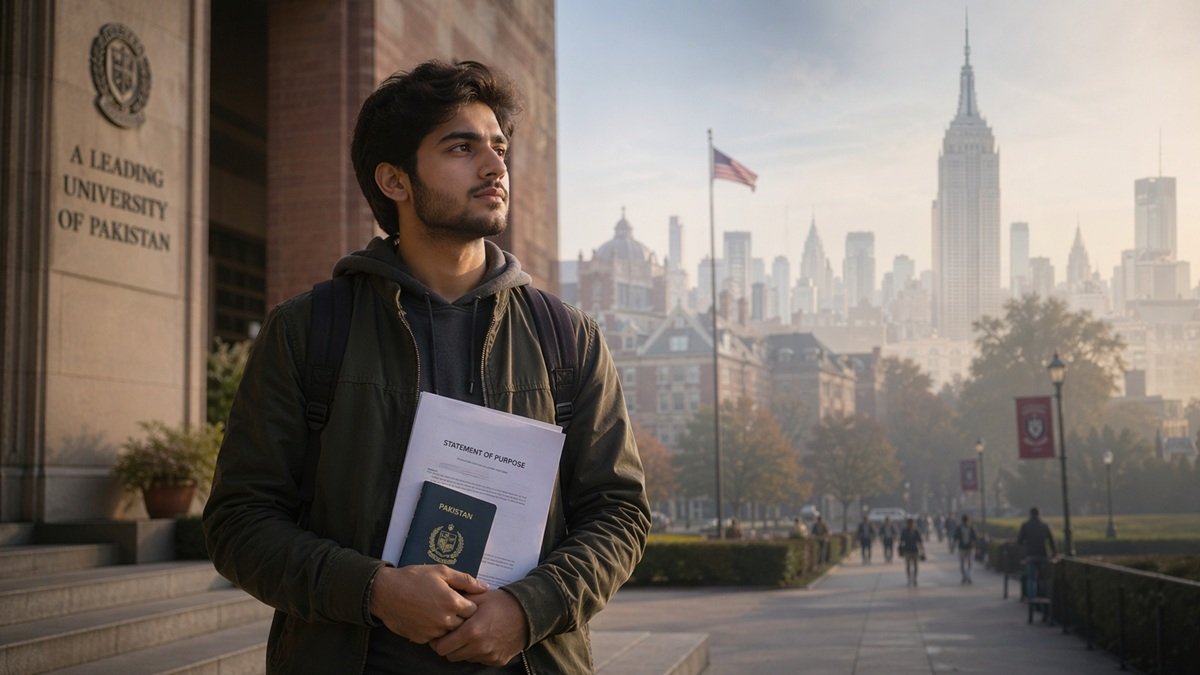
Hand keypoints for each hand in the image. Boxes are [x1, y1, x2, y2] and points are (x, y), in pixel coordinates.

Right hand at [369, 565, 488, 643]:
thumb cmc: (413, 578)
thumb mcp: (441, 571)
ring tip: (436, 609)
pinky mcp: (421, 638)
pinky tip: (426, 617)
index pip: (473, 610)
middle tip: (448, 604)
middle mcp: (444, 620)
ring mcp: (433, 632)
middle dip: (460, 615)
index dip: (468, 603)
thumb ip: (465, 580)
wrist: (385, 592)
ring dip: (447, 623)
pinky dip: (434, 629)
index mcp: (452, 603)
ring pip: (450, 632)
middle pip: (463, 623)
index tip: (461, 598)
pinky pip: (435, 637)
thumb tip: (485, 587)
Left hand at [429, 588, 528, 665]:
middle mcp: (479, 647)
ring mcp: (489, 656)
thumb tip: (441, 606)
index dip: (437, 641)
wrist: (529, 613)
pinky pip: (479, 660)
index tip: (440, 634)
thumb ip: (459, 603)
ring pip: (464, 658)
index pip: (442, 647)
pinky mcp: (497, 660)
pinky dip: (477, 652)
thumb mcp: (479, 597)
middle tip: (452, 635)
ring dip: (462, 649)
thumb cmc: (502, 602)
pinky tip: (482, 639)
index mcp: (471, 631)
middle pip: (450, 656)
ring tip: (469, 635)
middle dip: (448, 646)